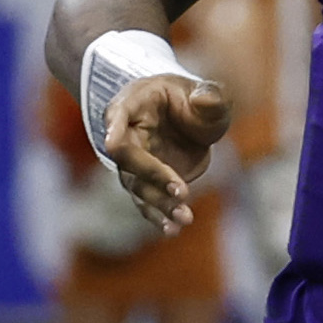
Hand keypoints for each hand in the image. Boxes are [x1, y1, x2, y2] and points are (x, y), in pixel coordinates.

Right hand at [99, 73, 234, 230]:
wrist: (193, 121)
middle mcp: (125, 134)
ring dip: (159, 203)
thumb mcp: (208, 93)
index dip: (113, 129)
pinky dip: (159, 216)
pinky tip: (172, 230)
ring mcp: (134, 162)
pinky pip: (147, 202)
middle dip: (151, 176)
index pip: (116, 116)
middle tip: (182, 192)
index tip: (113, 144)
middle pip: (127, 158)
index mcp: (133, 103)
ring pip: (138, 186)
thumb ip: (210, 96)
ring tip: (185, 217)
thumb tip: (204, 100)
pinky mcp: (146, 183)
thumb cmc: (195, 99)